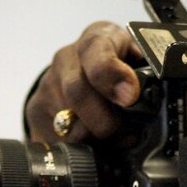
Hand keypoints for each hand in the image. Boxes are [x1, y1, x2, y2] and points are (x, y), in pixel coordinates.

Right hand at [25, 22, 142, 143]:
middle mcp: (67, 57)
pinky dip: (80, 147)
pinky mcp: (37, 109)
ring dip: (96, 138)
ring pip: (67, 121)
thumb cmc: (121, 68)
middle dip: (106, 121)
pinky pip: (57, 138)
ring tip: (115, 138)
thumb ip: (148, 76)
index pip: (97, 51)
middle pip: (78, 92)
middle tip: (126, 134)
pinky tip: (95, 143)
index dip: (112, 76)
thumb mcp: (141, 63)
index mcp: (98, 39)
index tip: (129, 97)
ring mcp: (48, 84)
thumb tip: (149, 98)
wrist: (86, 72)